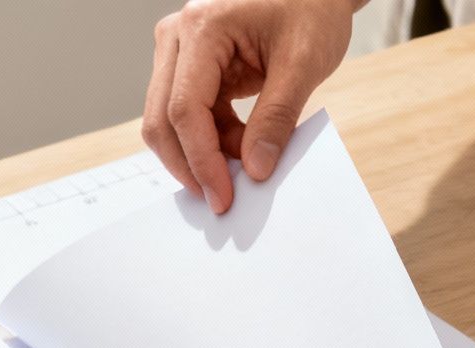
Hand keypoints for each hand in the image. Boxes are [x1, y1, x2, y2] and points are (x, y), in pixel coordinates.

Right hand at [143, 0, 358, 212]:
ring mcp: (179, 50)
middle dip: (191, 165)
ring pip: (169, 120)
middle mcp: (177, 36)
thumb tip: (254, 170)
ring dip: (202, 153)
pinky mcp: (190, 66)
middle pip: (163, 118)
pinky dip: (212, 140)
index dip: (201, 160)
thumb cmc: (311, 9)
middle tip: (221, 201)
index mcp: (202, 28)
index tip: (223, 197)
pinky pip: (189, 114)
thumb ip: (277, 118)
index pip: (184, 109)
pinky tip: (241, 150)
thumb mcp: (304, 64)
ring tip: (243, 169)